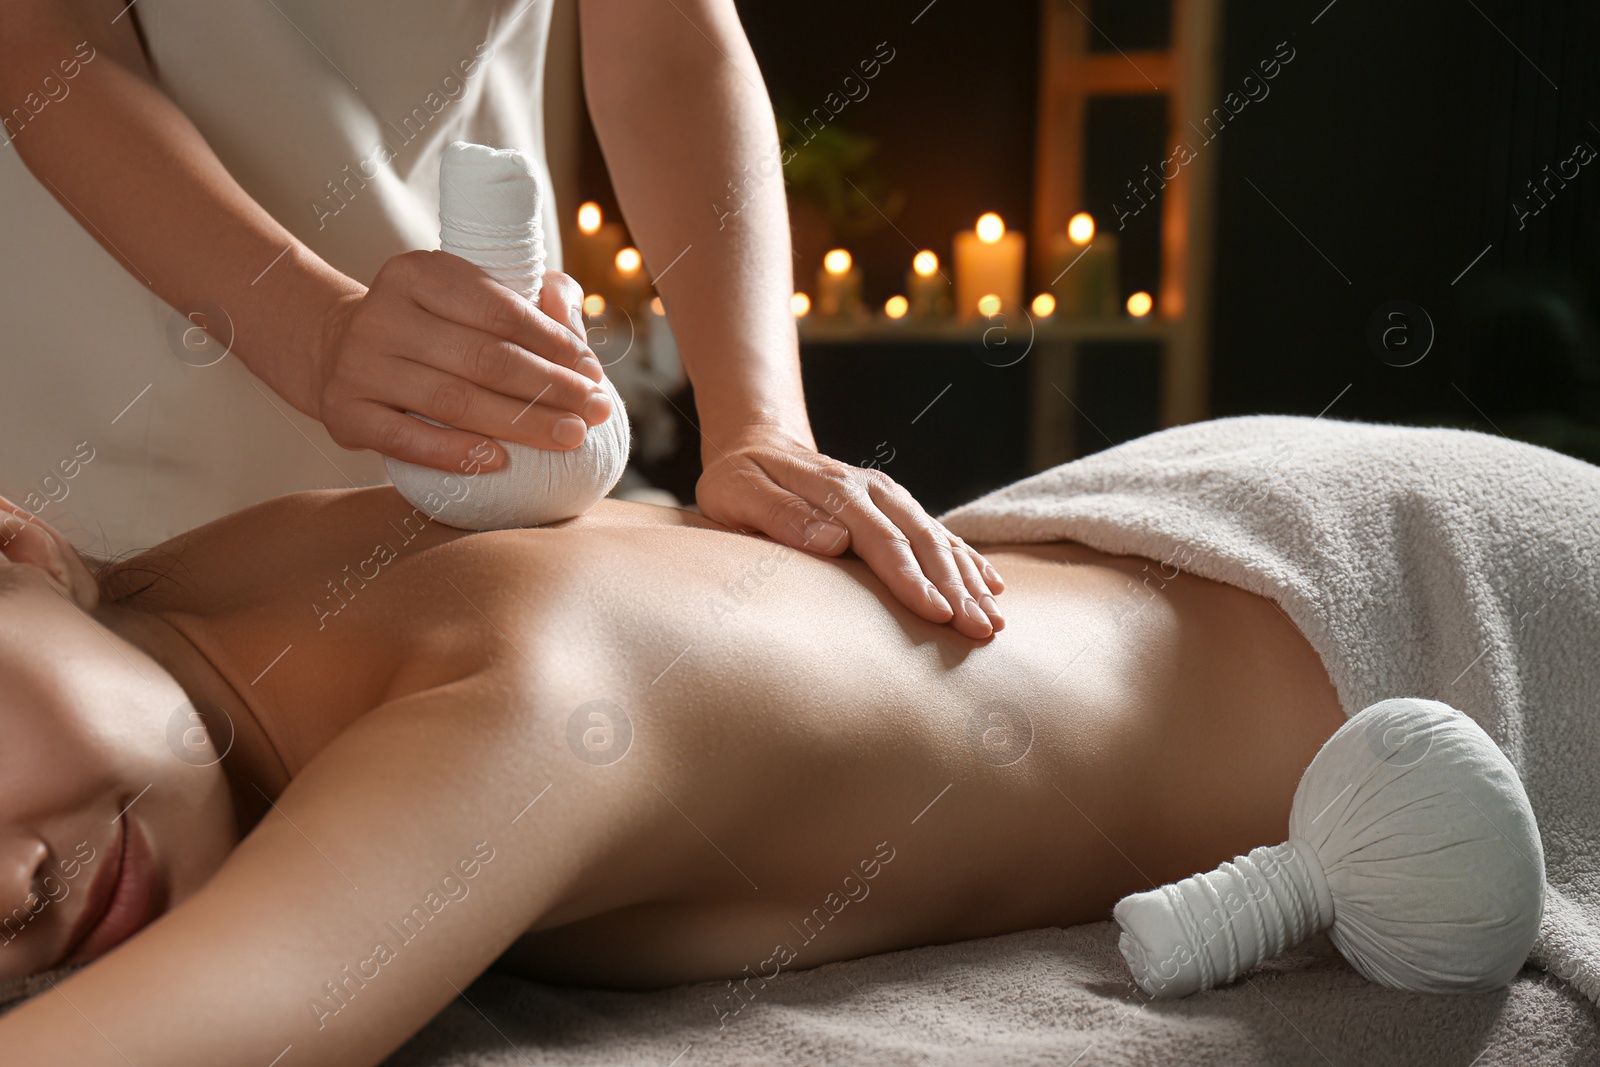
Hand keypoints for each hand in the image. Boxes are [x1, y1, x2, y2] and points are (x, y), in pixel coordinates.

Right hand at [310, 252, 613, 471]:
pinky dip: (456, 453)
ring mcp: (359, 366)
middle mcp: (382, 315)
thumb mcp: (469, 294)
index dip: (554, 343)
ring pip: (453, 401)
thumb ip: (528, 296)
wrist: (338, 350)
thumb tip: (569, 312)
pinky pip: (407, 439)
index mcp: (416, 273)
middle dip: (550, 387)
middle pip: (483, 358)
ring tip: (570, 435)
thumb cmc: (429, 326)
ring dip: (521, 423)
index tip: (593, 371)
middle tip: (596, 409)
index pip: (499, 310)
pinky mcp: (346, 413)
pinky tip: (500, 460)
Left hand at [696, 429, 1005, 638]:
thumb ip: (782, 516)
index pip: (882, 541)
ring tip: (994, 619)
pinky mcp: (895, 505)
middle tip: (980, 630)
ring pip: (938, 540)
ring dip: (969, 580)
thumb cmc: (739, 480)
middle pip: (922, 543)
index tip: (937, 613)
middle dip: (955, 589)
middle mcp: (872, 490)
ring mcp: (888, 496)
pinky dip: (967, 559)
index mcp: (836, 492)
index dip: (911, 579)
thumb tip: (835, 541)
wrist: (757, 445)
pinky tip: (991, 585)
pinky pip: (939, 533)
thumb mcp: (738, 494)